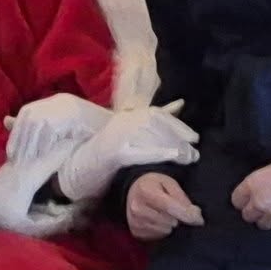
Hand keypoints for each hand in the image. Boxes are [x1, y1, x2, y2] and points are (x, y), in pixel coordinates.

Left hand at [4, 93, 109, 163]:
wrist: (115, 131)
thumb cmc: (84, 132)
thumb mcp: (55, 127)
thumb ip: (31, 125)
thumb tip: (5, 121)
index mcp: (53, 102)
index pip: (26, 114)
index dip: (16, 135)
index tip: (10, 155)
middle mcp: (57, 101)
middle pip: (30, 120)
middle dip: (22, 142)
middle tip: (18, 162)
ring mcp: (66, 106)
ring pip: (40, 125)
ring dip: (33, 144)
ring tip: (29, 162)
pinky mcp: (73, 114)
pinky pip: (53, 129)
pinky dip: (47, 143)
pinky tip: (44, 156)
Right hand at [57, 102, 198, 199]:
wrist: (75, 166)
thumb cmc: (104, 150)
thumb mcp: (128, 130)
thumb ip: (152, 117)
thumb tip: (180, 103)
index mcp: (126, 115)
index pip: (156, 115)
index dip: (177, 125)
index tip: (194, 137)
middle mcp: (122, 121)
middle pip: (156, 125)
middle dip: (179, 137)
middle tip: (195, 152)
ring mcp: (117, 135)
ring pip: (151, 137)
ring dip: (173, 147)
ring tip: (188, 158)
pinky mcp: (113, 151)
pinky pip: (140, 151)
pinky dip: (158, 153)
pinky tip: (171, 158)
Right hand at [126, 173, 202, 240]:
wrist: (133, 191)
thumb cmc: (155, 185)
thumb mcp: (169, 183)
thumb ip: (182, 197)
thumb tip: (195, 214)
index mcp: (146, 191)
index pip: (170, 207)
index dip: (187, 215)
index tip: (199, 220)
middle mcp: (137, 208)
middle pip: (169, 221)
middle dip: (178, 218)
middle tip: (178, 211)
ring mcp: (135, 221)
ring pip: (165, 231)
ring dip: (170, 224)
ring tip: (166, 215)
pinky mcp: (136, 232)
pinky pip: (158, 237)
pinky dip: (163, 230)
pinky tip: (159, 221)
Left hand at [232, 143, 270, 231]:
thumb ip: (261, 184)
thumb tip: (255, 196)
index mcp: (254, 183)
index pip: (237, 201)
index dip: (244, 201)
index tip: (250, 201)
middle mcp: (260, 201)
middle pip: (247, 216)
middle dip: (256, 212)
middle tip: (268, 206)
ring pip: (263, 224)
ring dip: (269, 219)